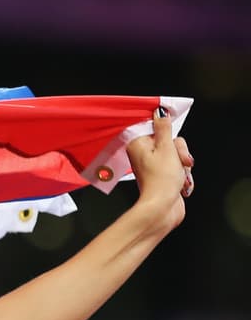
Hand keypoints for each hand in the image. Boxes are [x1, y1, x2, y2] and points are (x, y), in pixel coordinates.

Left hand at [125, 109, 194, 230]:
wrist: (163, 207)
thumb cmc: (161, 181)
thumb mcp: (166, 147)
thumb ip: (164, 128)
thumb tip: (160, 112)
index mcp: (137, 144)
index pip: (156, 127)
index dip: (169, 134)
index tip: (172, 144)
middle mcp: (142, 154)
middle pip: (170, 141)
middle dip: (180, 152)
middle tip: (178, 162)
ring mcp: (153, 166)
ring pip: (177, 154)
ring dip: (183, 165)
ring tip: (179, 176)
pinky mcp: (162, 175)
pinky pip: (177, 167)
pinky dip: (182, 174)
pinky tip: (180, 183)